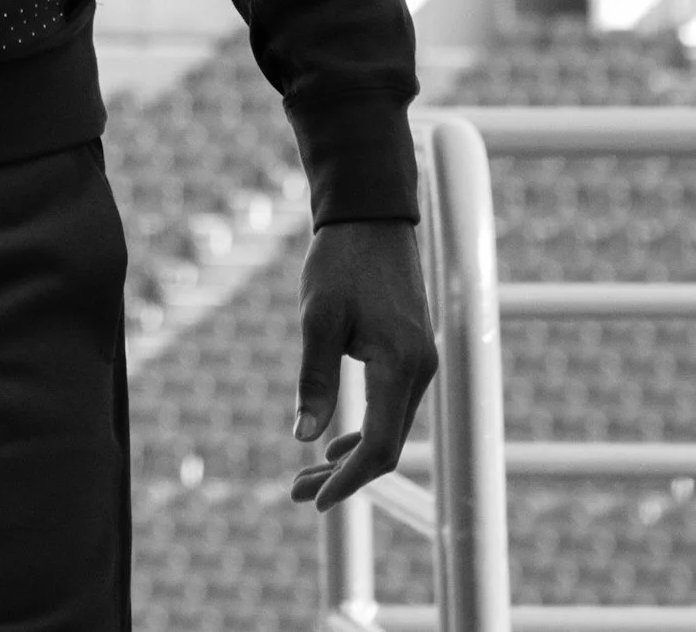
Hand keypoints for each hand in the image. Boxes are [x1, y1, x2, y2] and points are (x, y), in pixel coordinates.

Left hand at [288, 217, 436, 509]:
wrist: (371, 215)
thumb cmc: (341, 260)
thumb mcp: (318, 317)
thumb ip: (315, 378)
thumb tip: (303, 438)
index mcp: (401, 365)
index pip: (379, 446)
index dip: (347, 480)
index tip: (312, 500)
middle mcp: (421, 371)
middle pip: (386, 446)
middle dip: (343, 476)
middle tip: (296, 494)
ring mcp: (421, 363)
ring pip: (390, 430)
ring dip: (352, 457)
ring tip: (307, 476)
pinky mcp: (413, 353)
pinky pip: (393, 409)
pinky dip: (365, 430)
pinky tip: (335, 443)